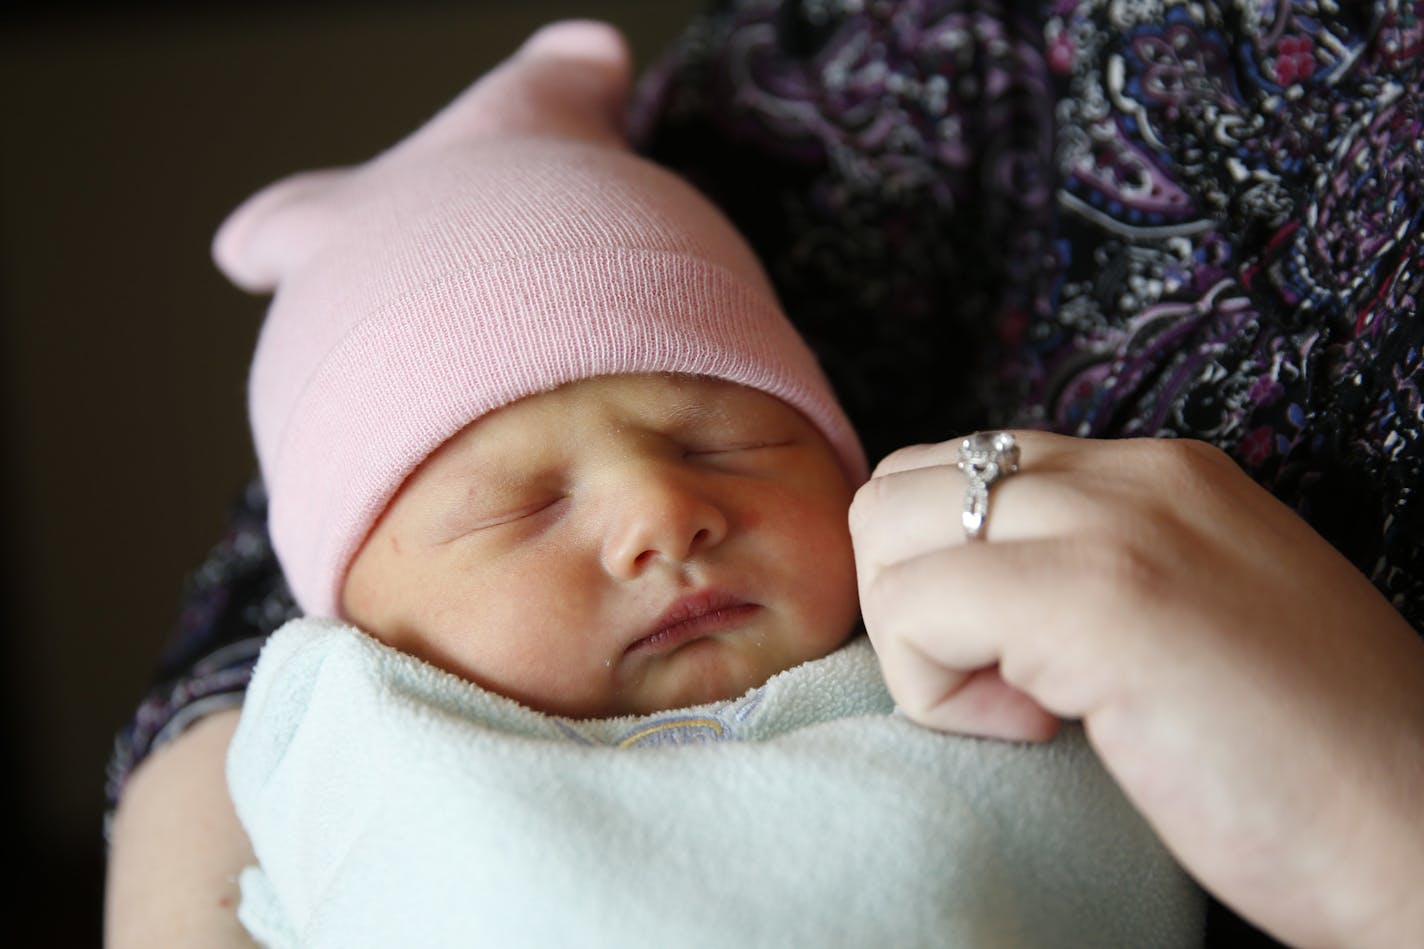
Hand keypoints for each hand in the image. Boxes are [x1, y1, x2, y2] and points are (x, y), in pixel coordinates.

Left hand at [850, 432, 1423, 948]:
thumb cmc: (1307, 758)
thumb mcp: (1188, 619)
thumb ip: (1089, 573)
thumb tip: (960, 595)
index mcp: (1154, 475)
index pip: (959, 473)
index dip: (946, 576)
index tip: (1019, 662)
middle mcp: (1130, 474)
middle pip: (899, 489)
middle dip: (909, 598)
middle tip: (1003, 684)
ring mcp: (1117, 525)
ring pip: (886, 533)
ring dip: (918, 638)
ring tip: (1028, 705)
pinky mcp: (1101, 599)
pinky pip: (917, 609)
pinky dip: (939, 689)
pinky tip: (1043, 731)